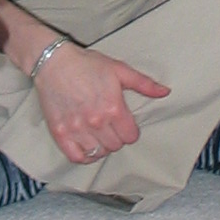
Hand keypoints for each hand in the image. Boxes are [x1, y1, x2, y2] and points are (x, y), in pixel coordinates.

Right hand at [32, 44, 169, 163]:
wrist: (54, 62)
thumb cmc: (87, 64)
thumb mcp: (119, 69)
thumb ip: (144, 84)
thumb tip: (166, 92)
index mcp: (113, 108)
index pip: (131, 137)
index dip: (130, 130)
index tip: (123, 122)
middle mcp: (96, 122)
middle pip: (115, 146)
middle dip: (116, 137)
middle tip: (109, 125)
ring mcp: (77, 129)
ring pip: (98, 153)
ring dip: (101, 146)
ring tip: (98, 133)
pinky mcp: (60, 133)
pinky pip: (76, 157)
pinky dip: (83, 155)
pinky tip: (86, 145)